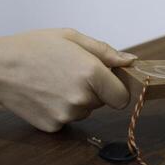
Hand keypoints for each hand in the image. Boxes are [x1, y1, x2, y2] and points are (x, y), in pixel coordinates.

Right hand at [0, 28, 136, 131]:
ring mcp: (67, 115)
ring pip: (87, 110)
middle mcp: (81, 98)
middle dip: (96, 90)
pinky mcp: (54, 125)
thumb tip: (130, 61)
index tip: (109, 81)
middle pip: (104, 102)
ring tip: (59, 82)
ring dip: (80, 99)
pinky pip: (70, 117)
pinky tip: (49, 93)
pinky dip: (64, 108)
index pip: (123, 98)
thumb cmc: (33, 48)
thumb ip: (106, 52)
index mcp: (91, 74)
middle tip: (75, 74)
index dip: (118, 89)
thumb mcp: (73, 38)